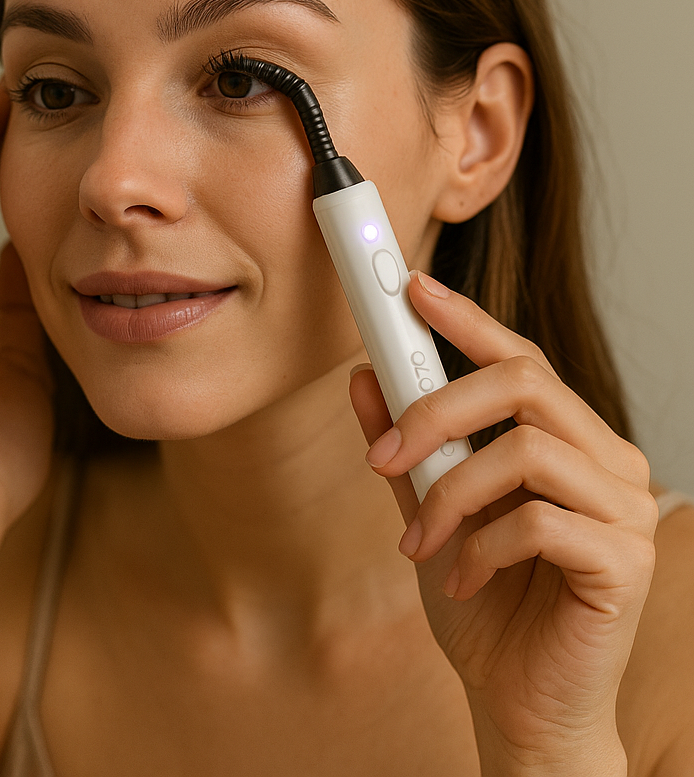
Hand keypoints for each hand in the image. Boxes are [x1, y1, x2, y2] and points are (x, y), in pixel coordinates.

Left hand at [349, 271, 655, 772]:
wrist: (518, 703)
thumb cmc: (482, 603)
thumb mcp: (426, 511)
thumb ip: (405, 447)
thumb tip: (365, 377)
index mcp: (564, 440)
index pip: (519, 358)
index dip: (467, 319)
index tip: (410, 289)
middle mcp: (605, 460)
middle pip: (524, 383)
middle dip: (437, 410)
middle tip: (384, 455)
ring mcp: (624, 509)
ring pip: (527, 449)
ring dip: (450, 494)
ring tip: (418, 542)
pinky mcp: (626, 561)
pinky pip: (540, 522)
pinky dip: (481, 547)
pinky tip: (461, 577)